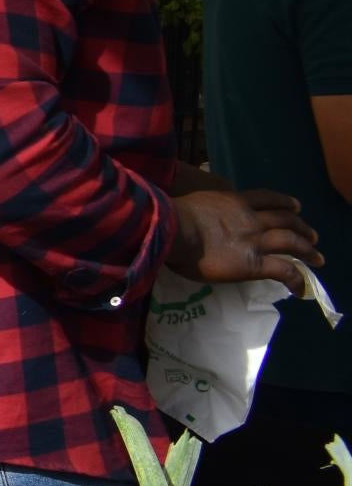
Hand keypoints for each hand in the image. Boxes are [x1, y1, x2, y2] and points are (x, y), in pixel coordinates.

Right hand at [170, 188, 324, 297]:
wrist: (171, 230)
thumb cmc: (169, 217)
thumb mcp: (192, 203)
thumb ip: (204, 209)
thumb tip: (195, 217)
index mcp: (233, 201)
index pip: (267, 198)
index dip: (284, 202)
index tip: (296, 207)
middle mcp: (250, 218)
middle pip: (285, 219)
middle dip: (302, 227)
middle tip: (312, 235)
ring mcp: (255, 240)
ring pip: (292, 241)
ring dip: (308, 249)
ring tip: (316, 257)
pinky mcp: (255, 263)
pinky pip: (284, 270)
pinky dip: (296, 279)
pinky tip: (300, 287)